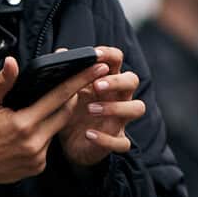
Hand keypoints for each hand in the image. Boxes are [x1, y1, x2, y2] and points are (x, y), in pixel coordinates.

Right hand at [0, 57, 97, 196]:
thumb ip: (2, 83)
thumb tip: (13, 62)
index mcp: (23, 124)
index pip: (60, 97)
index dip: (80, 80)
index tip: (96, 68)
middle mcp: (34, 143)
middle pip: (65, 113)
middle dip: (70, 98)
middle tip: (71, 85)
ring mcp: (37, 159)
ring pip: (55, 130)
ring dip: (52, 118)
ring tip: (34, 113)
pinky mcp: (36, 168)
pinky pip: (47, 146)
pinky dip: (42, 136)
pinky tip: (26, 134)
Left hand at [58, 45, 144, 168]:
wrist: (69, 143)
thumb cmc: (72, 111)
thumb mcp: (65, 92)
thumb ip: (66, 74)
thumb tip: (61, 53)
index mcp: (107, 80)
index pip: (117, 60)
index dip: (109, 55)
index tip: (95, 54)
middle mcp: (119, 97)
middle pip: (132, 80)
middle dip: (116, 81)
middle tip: (96, 85)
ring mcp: (120, 119)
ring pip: (136, 108)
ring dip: (116, 107)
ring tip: (91, 109)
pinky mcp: (116, 140)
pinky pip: (122, 142)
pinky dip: (106, 139)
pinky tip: (88, 135)